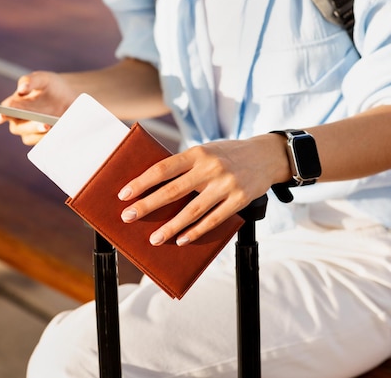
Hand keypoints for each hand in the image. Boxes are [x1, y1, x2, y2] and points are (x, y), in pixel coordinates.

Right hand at [0, 71, 77, 144]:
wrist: (70, 97)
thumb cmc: (51, 87)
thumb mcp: (43, 79)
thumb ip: (30, 81)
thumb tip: (21, 90)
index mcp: (11, 106)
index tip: (1, 116)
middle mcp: (17, 121)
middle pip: (15, 128)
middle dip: (29, 125)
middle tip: (42, 122)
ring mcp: (30, 132)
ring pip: (28, 137)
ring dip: (39, 132)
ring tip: (51, 125)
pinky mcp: (42, 139)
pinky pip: (42, 142)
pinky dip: (49, 137)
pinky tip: (58, 130)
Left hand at [117, 135, 288, 245]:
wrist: (267, 155)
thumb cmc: (227, 155)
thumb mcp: (206, 151)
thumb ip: (185, 166)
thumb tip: (154, 187)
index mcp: (198, 153)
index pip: (163, 168)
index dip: (142, 182)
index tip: (123, 194)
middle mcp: (211, 168)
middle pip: (173, 191)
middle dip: (147, 205)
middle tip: (128, 216)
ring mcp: (226, 185)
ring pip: (192, 211)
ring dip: (170, 227)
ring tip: (154, 238)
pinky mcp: (240, 200)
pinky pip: (214, 219)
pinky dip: (196, 231)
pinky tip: (181, 239)